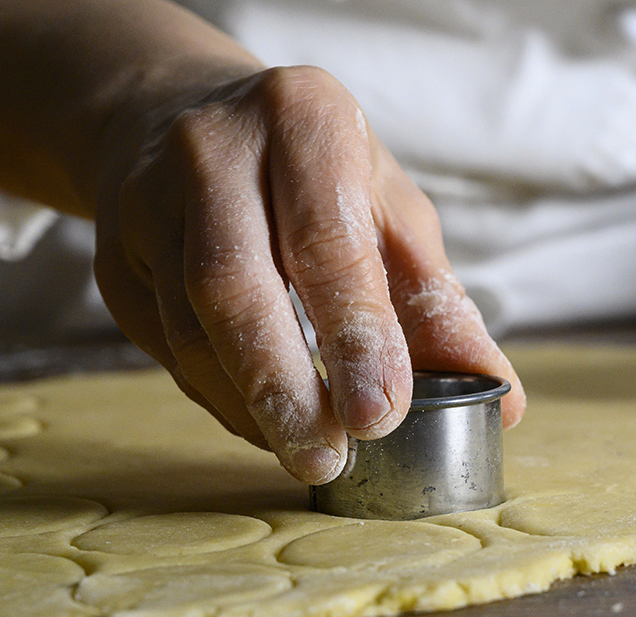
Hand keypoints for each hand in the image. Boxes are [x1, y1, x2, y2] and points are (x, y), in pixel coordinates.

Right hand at [92, 65, 524, 483]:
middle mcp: (214, 150)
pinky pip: (164, 344)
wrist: (183, 119)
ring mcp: (147, 202)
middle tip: (332, 457)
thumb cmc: (316, 176)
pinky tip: (264, 424)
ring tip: (305, 453)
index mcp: (304, 118)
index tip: (383, 414)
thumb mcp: (392, 214)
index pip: (325, 239)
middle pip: (234, 283)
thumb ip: (440, 305)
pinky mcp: (111, 257)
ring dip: (250, 402)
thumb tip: (503, 398)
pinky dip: (220, 396)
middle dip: (284, 384)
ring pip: (188, 323)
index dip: (355, 333)